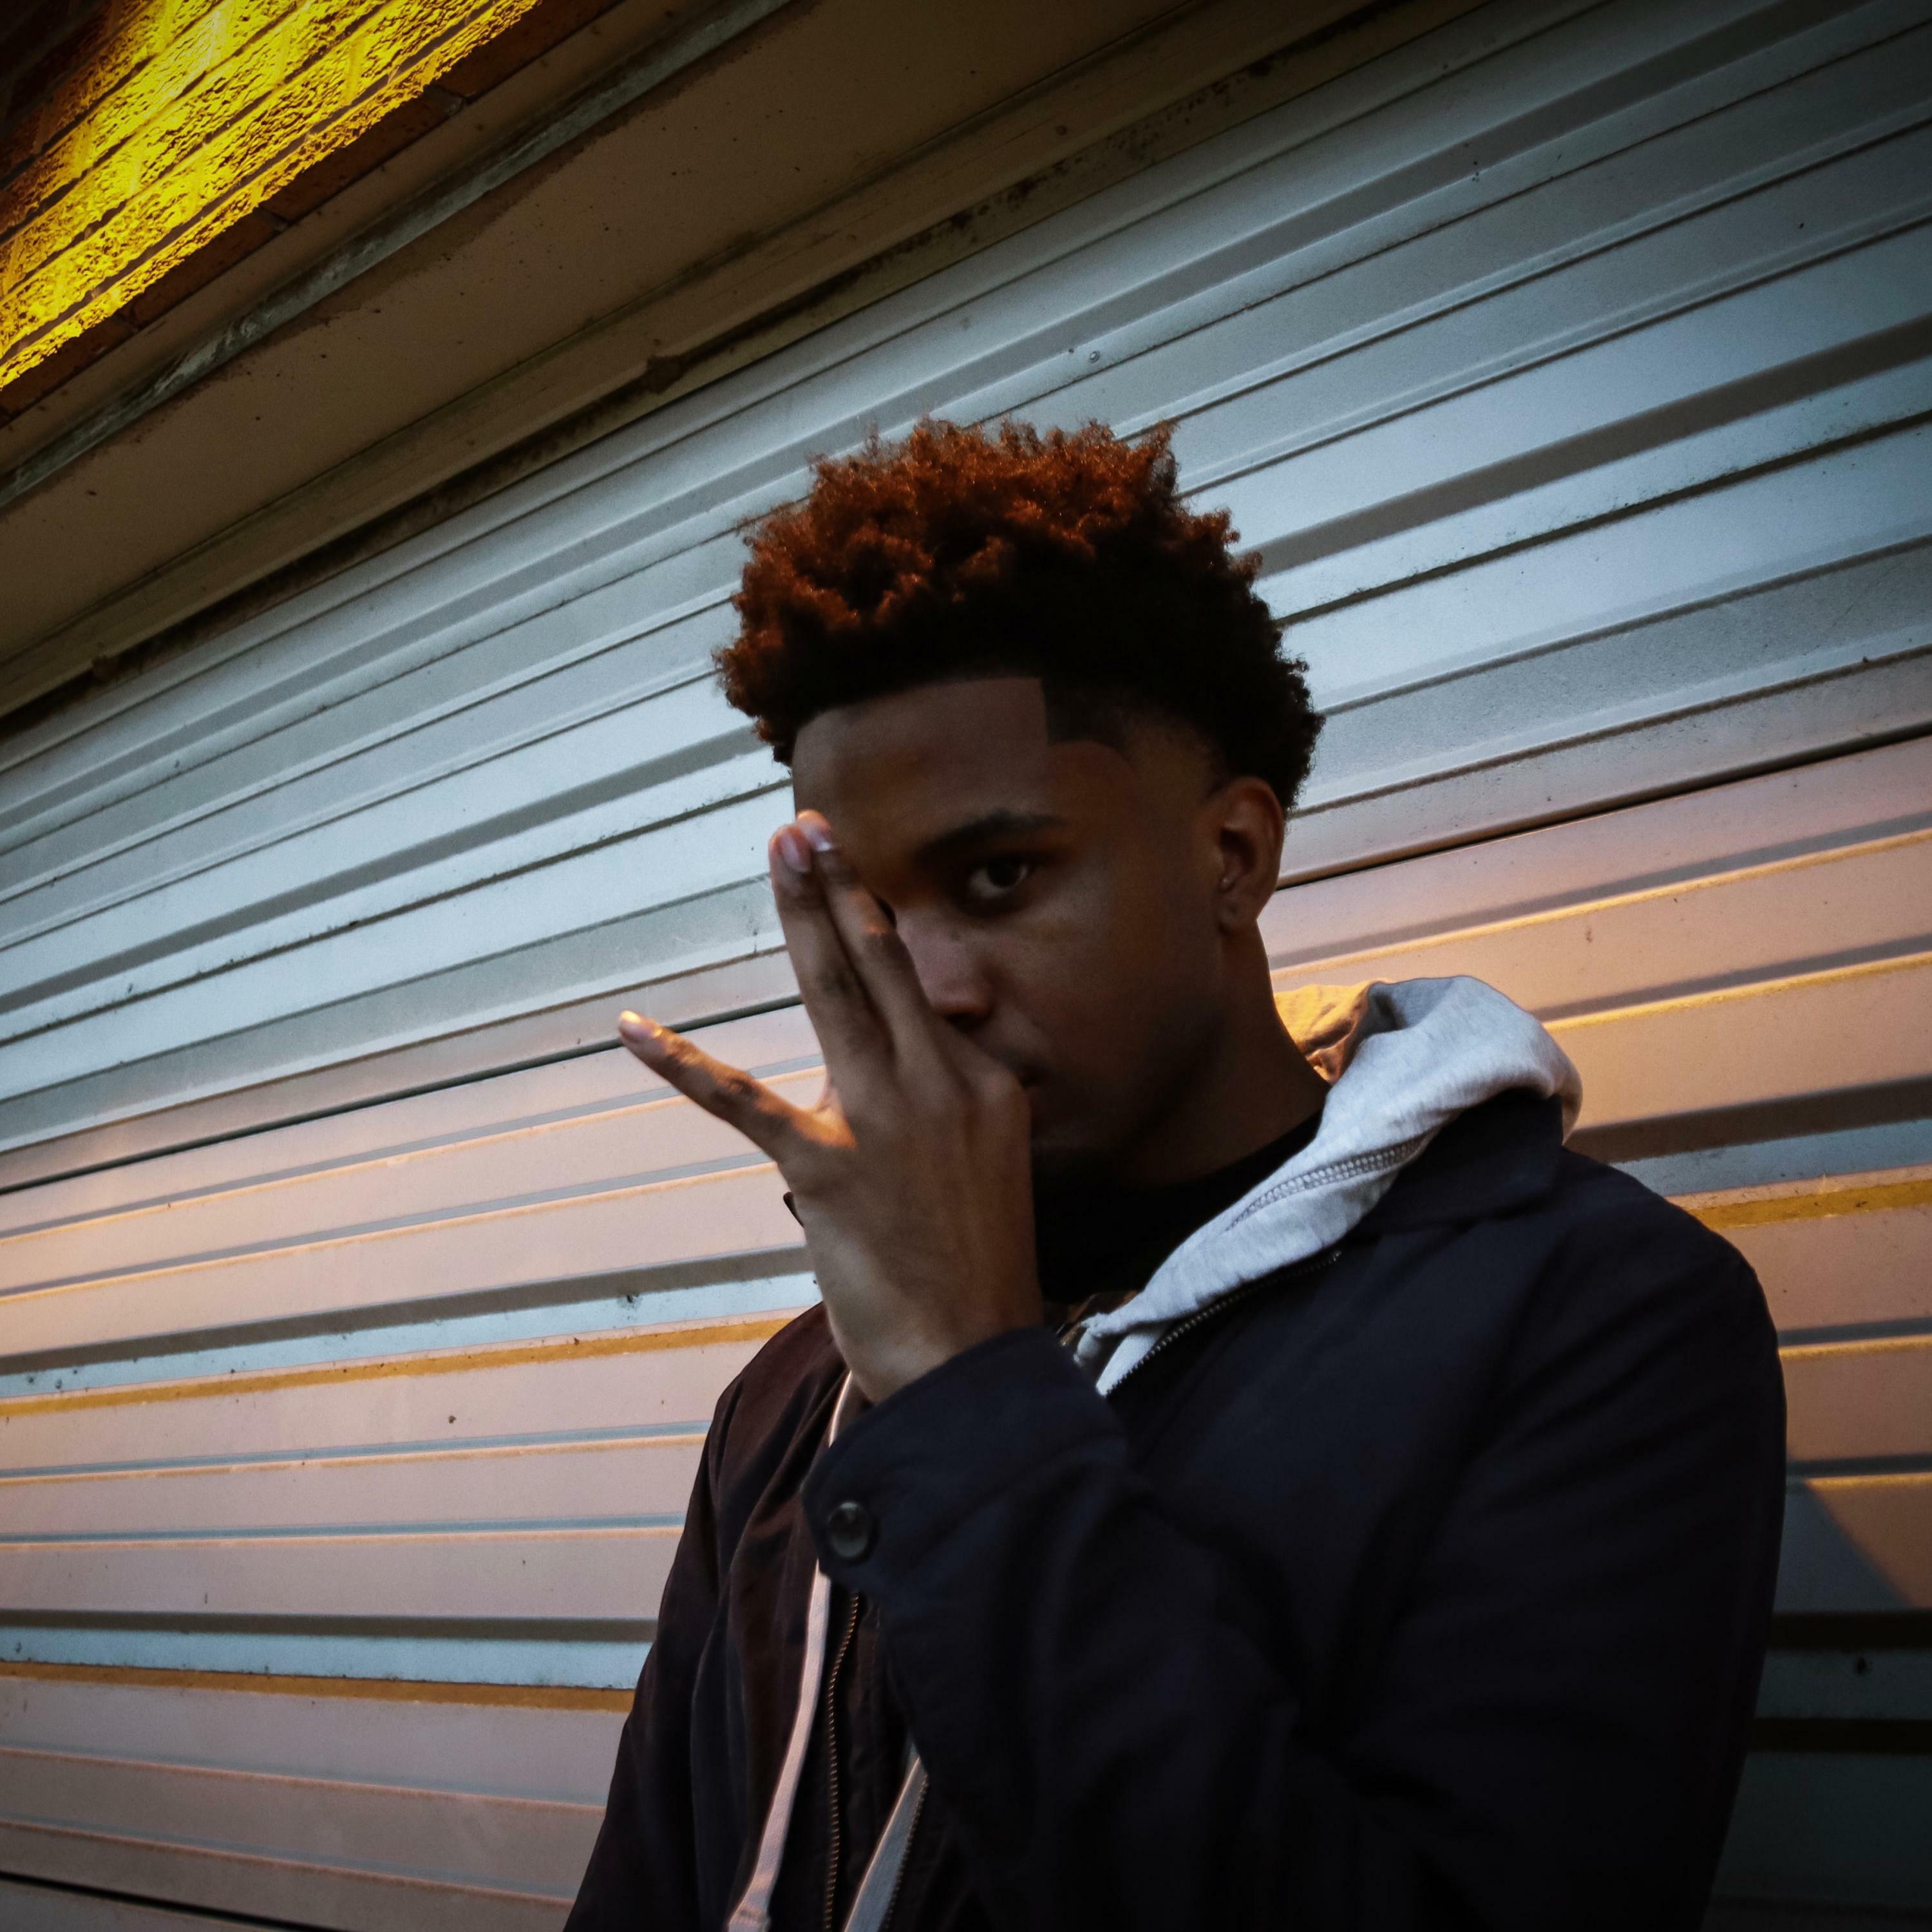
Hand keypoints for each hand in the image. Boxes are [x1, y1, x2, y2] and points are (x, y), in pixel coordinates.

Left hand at [618, 811, 1041, 1401]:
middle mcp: (942, 1083)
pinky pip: (745, 1101)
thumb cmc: (975, 1275)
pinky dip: (684, 1063)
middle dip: (842, 886)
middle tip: (809, 827)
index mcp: (983, 1084)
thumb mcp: (985, 1171)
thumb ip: (942, 1108)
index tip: (847, 878)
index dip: (875, 932)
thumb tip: (885, 1078)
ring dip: (803, 916)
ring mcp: (884, 1120)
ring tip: (781, 852)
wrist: (972, 1362)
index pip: (918, 998)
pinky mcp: (827, 1167)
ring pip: (836, 994)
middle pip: (882, 966)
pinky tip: (635, 1028)